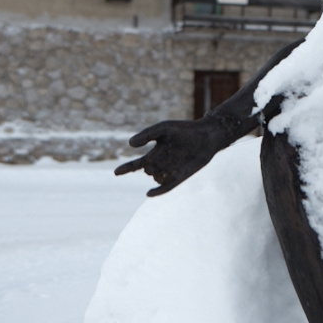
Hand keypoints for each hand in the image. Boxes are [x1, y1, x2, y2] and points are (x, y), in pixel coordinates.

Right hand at [114, 118, 228, 196]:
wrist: (207, 135)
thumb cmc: (184, 130)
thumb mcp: (163, 129)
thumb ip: (146, 134)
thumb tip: (130, 144)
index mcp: (155, 153)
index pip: (137, 164)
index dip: (126, 169)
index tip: (115, 173)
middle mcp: (162, 164)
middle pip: (148, 170)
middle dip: (150, 165)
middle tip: (161, 155)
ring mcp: (172, 171)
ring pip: (157, 178)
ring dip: (158, 173)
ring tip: (170, 161)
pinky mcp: (181, 177)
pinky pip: (167, 187)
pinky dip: (158, 191)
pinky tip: (149, 193)